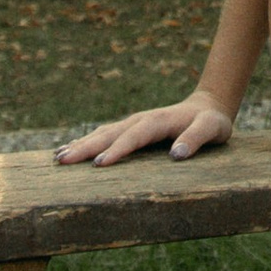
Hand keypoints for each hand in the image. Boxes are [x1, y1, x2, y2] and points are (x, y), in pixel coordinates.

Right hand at [56, 94, 233, 167]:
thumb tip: (177, 154)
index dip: (117, 149)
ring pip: (102, 133)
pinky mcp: (129, 129)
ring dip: (81, 144)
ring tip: (58, 157)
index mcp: (159, 121)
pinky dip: (86, 142)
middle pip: (110, 133)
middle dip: (86, 147)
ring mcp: (133, 123)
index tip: (99, 163)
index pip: (135, 136)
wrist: (207, 107)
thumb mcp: (213, 129)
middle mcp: (141, 120)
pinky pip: (104, 135)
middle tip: (63, 161)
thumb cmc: (211, 122)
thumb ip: (197, 138)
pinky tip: (69, 151)